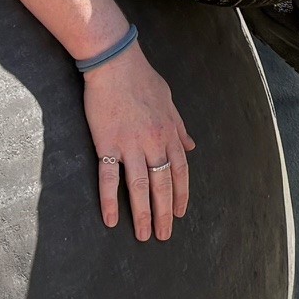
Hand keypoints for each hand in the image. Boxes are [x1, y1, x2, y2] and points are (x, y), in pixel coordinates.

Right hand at [84, 43, 194, 239]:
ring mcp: (131, 145)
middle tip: (163, 235)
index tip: (179, 213)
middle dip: (164, 213)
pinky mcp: (107, 144)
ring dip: (143, 214)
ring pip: (140, 187)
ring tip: (143, 235)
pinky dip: (110, 200)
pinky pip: (109, 177)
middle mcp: (154, 142)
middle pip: (163, 185)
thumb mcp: (169, 101)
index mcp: (169, 133)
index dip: (180, 194)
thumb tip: (191, 146)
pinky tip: (111, 219)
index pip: (180, 171)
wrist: (115, 63)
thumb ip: (180, 126)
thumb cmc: (142, 79)